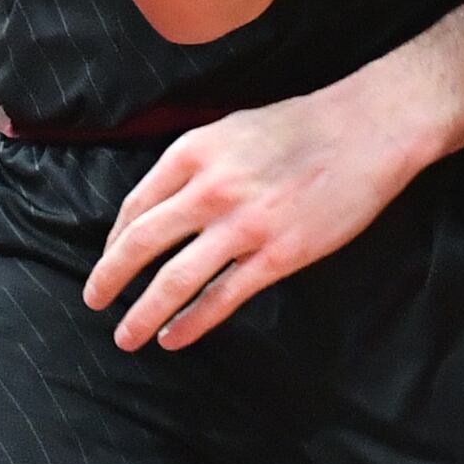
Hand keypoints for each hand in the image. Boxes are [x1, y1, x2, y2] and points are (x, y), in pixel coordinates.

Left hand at [85, 83, 411, 348]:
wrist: (367, 131)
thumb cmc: (303, 126)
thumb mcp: (230, 129)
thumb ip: (194, 165)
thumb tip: (164, 203)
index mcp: (193, 153)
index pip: (135, 207)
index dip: (114, 242)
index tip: (108, 262)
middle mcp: (210, 189)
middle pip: (141, 245)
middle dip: (110, 280)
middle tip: (96, 302)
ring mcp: (243, 225)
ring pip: (174, 280)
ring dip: (143, 314)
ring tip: (127, 336)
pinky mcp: (277, 255)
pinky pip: (222, 297)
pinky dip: (192, 323)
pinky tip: (175, 337)